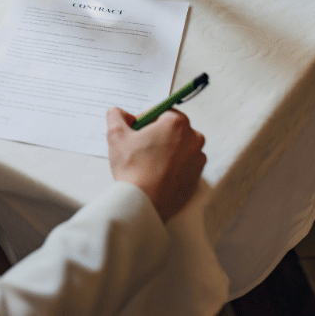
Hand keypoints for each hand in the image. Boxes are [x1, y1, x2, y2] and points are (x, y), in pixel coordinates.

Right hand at [106, 107, 205, 221]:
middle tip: (139, 148)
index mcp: (177, 123)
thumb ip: (116, 115)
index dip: (145, 120)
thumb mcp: (116, 135)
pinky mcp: (198, 176)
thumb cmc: (132, 168)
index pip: (161, 112)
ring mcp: (198, 159)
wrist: (144, 203)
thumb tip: (120, 113)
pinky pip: (185, 164)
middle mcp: (194, 138)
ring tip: (148, 163)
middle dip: (157, 134)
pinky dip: (173, 166)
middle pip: (172, 129)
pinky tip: (157, 174)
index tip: (135, 132)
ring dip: (166, 150)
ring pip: (180, 146)